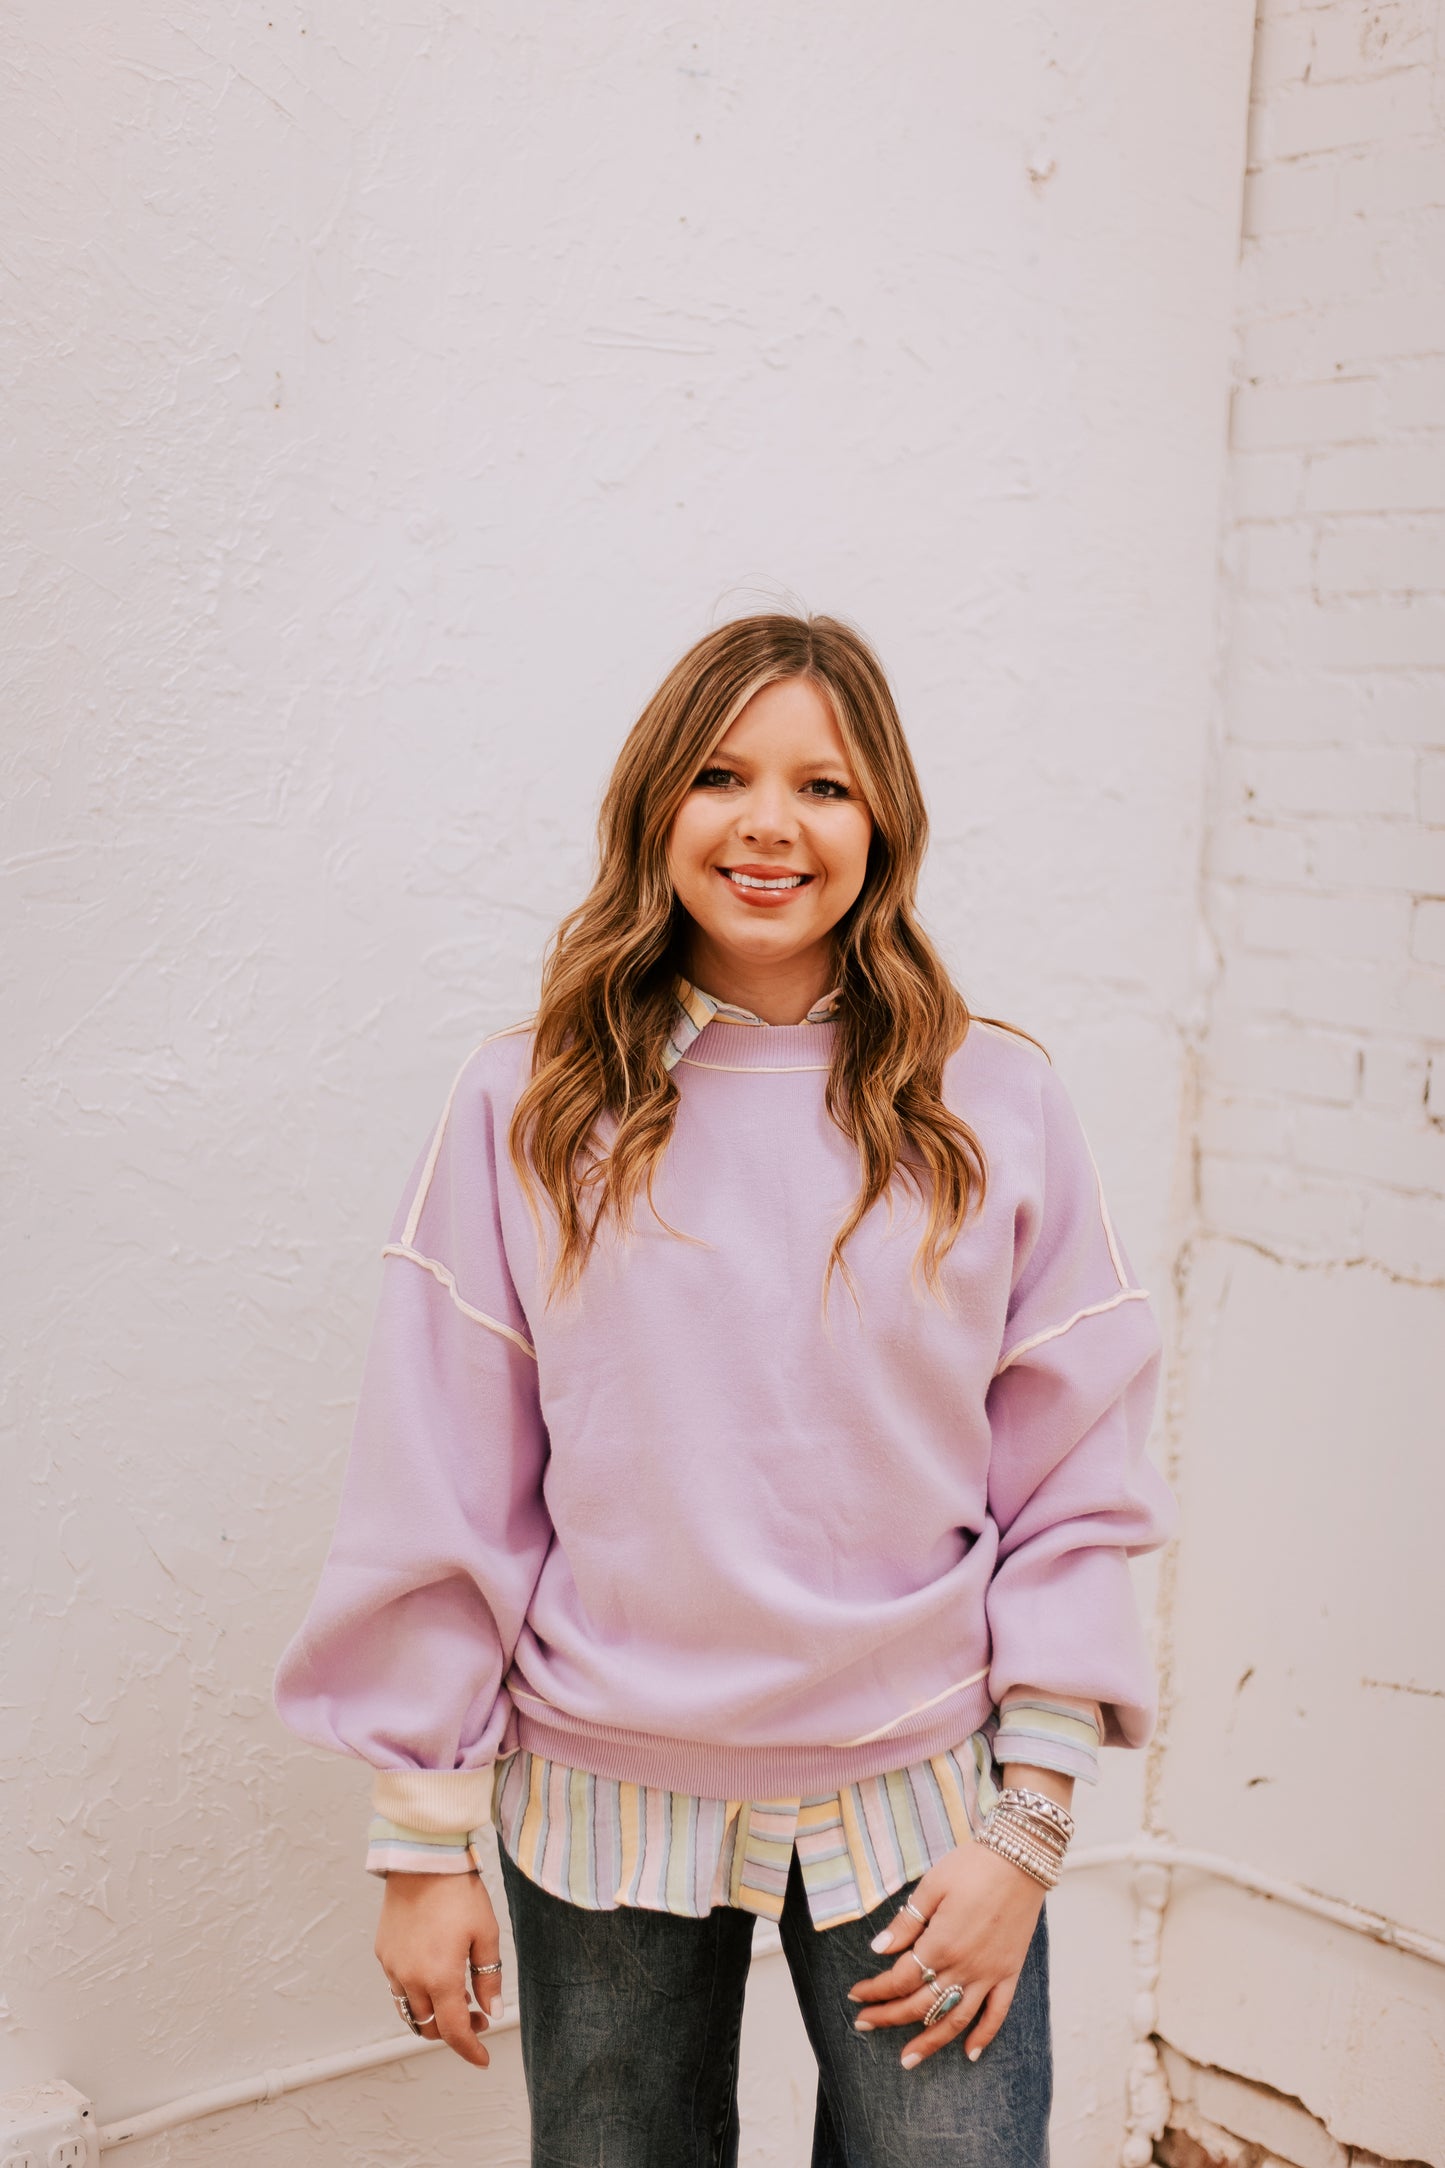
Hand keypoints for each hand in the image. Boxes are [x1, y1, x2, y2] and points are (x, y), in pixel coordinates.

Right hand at [375, 1868, 504, 2068]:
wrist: (422, 1859)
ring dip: (433, 2015)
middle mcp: (411, 1979)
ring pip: (410, 2012)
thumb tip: (492, 2011)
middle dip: (454, 2032)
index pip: (454, 2032)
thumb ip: (489, 1978)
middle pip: (430, 2027)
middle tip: (477, 2016)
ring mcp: (393, 1967)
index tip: (482, 2059)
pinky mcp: (383, 1953)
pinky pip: (398, 1987)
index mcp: (440, 1978)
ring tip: (457, 1997)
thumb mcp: (485, 1934)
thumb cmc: (459, 1893)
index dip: (470, 2050)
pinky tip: (434, 1974)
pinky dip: (416, 1993)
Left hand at [846, 1840, 1045, 2068]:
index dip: (875, 1990)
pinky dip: (983, 2036)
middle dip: (888, 2017)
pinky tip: (969, 2054)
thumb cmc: (972, 1866)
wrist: (1021, 1857)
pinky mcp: (1009, 1973)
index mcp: (940, 1944)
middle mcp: (964, 1968)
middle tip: (865, 2024)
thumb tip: (878, 1949)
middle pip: (920, 2005)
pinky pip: (997, 2014)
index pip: (899, 1979)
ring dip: (929, 2043)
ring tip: (907, 2060)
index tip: (856, 1995)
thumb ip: (906, 1923)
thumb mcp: (932, 1886)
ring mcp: (989, 1974)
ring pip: (955, 2021)